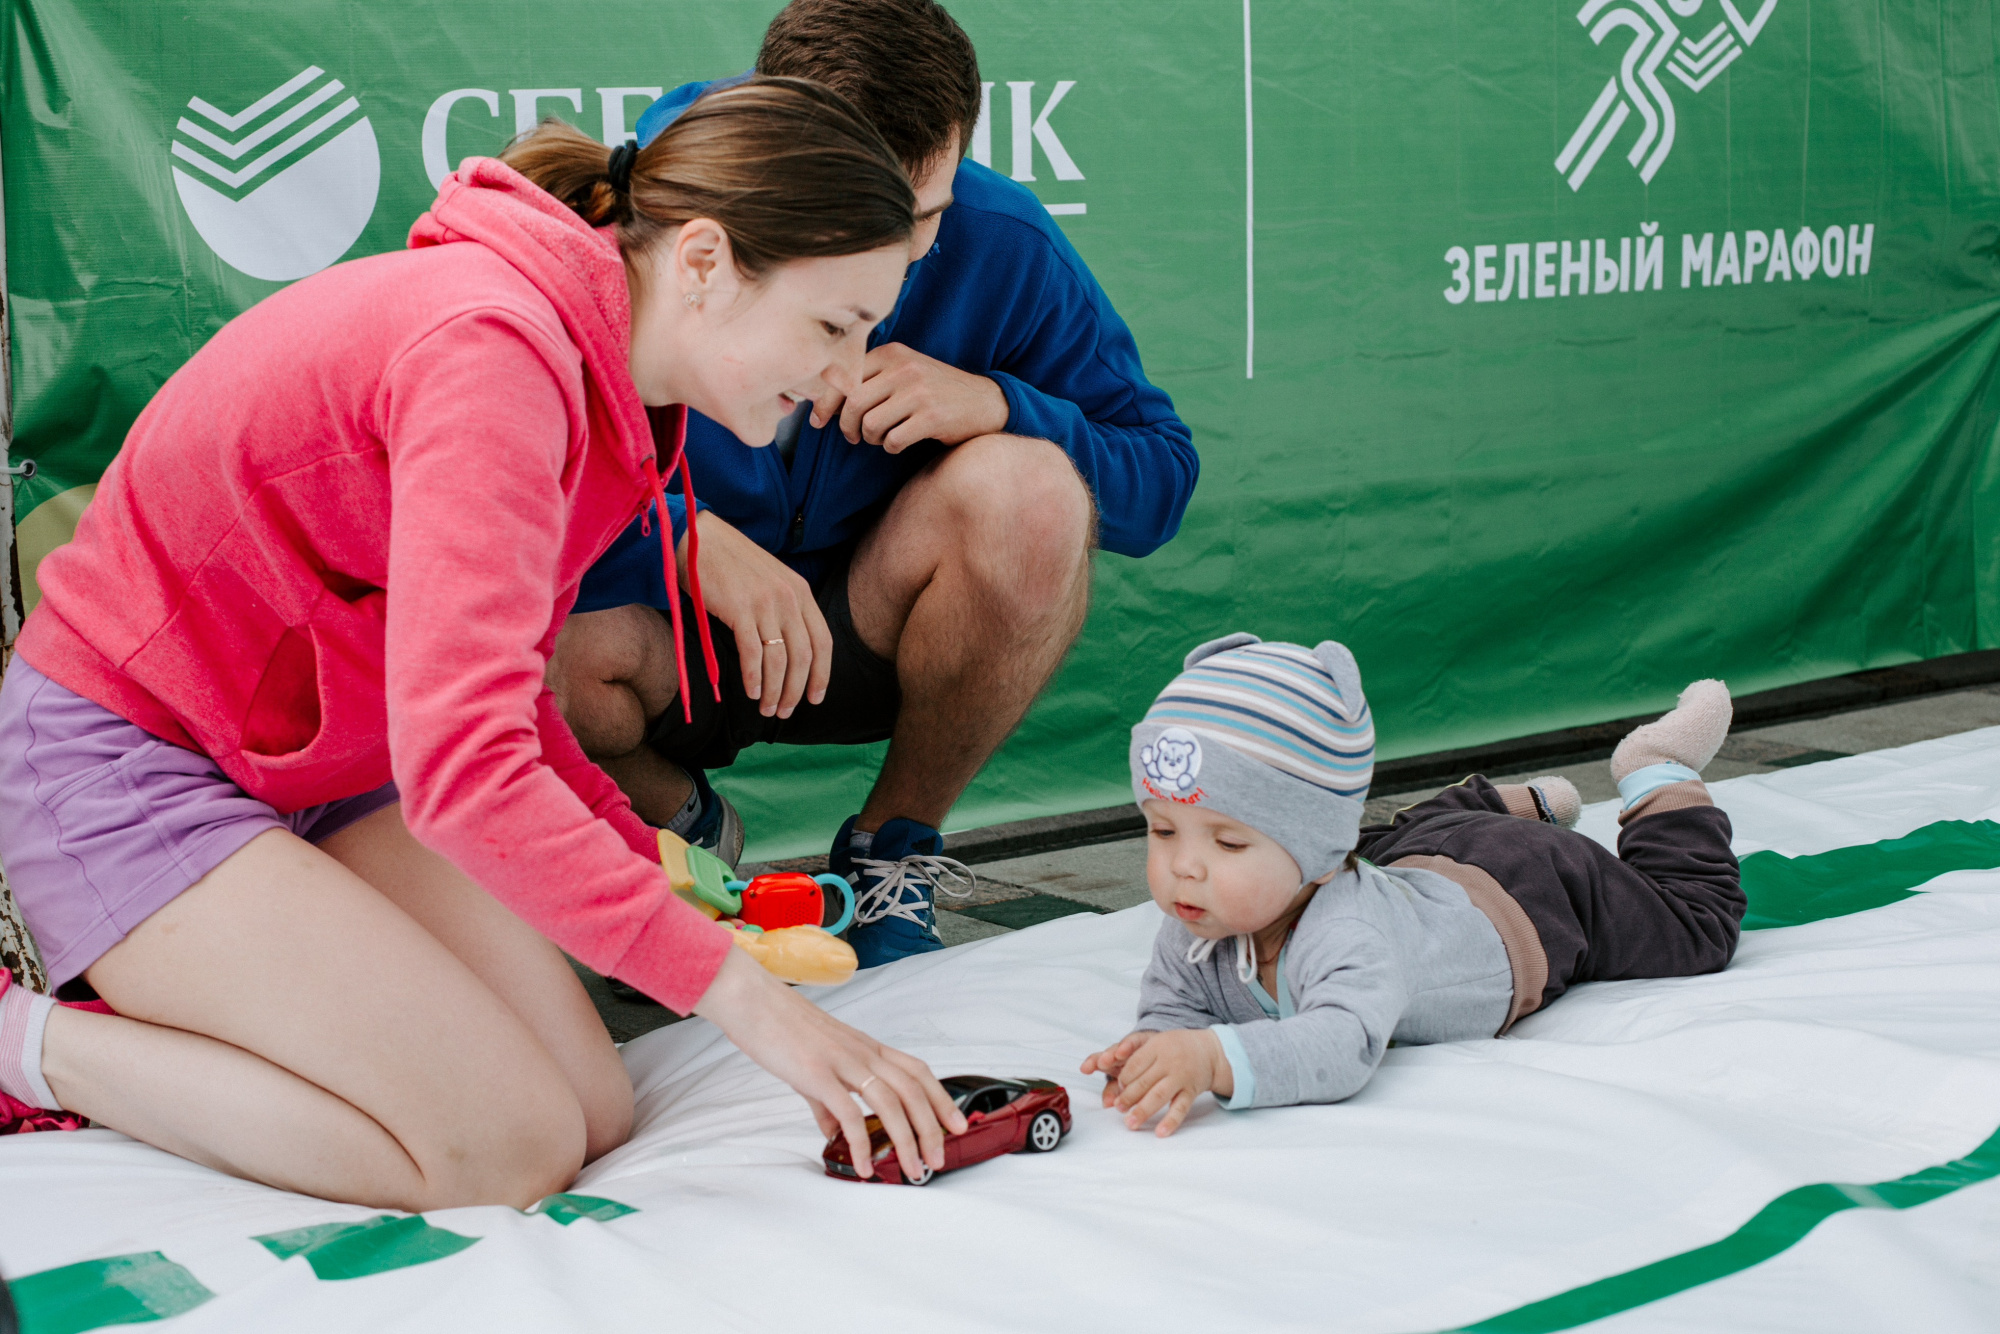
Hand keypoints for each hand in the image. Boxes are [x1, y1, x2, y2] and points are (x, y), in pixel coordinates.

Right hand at [677, 510, 830, 717]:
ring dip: (773, 690)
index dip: (822, 674)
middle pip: (803, 657)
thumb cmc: (730, 564)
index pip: (823, 641)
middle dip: (796, 690)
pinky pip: (753, 654)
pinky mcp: (740, 608)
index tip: (815, 698)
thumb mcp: (770, 581)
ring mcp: (765, 602)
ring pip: (779, 660)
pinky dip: (754, 679)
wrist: (697, 539)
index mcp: (801, 591)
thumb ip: (784, 610)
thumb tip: (789, 653)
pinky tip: (750, 692)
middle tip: (783, 711)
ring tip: (765, 708)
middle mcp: (788, 597)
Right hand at [693, 946, 966, 1179]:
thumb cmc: (781, 1027)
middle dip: (932, 1128)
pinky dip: (861, 1143)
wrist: (751, 1000)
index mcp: (866, 1047)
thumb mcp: (812, 1067)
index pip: (917, 1071)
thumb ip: (826, 1101)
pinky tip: (863, 1165)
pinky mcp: (816, 1074)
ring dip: (906, 1140)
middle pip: (913, 1090)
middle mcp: (862, 1053)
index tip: (957, 1125)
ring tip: (911, 1169)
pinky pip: (848, 1114)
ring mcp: (841, 1062)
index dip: (941, 1098)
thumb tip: (834, 1132)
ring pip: (890, 1102)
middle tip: (939, 1159)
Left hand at [811, 343, 1008, 452]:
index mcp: (892, 353)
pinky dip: (891, 448)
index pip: (844, 376)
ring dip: (871, 438)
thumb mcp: (905, 371)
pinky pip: (893, 440)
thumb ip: (870, 377)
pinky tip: (900, 444)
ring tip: (882, 438)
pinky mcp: (932, 417)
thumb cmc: (937, 391)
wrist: (985, 402)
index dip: (825, 402)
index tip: (818, 420)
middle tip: (852, 437)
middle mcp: (904, 369)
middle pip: (853, 402)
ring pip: (870, 423)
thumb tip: (825, 398)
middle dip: (846, 426)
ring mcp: (919, 392)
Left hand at [1085, 1028, 1230, 1136]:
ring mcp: (1181, 1077)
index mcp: (1157, 1046)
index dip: (1123, 1078)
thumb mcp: (1156, 1043)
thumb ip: (1137, 1058)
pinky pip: (1180, 1108)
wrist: (1209, 1051)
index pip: (1134, 1064)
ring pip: (1159, 1095)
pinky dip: (1170, 1121)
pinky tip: (1160, 1132)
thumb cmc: (1176, 1047)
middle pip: (1144, 1081)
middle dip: (1128, 1097)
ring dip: (1142, 1110)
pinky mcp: (1192, 1091)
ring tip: (1130, 1123)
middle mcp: (1169, 1061)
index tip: (1117, 1088)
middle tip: (1118, 1108)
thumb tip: (1117, 1082)